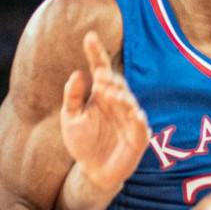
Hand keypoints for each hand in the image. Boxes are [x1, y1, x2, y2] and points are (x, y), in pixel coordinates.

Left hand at [60, 33, 149, 195]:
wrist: (92, 172)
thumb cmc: (82, 143)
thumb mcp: (70, 118)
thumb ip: (73, 97)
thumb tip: (77, 73)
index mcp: (101, 94)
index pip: (100, 68)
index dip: (96, 53)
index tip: (89, 36)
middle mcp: (117, 102)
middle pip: (116, 83)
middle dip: (109, 78)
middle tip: (99, 75)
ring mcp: (129, 118)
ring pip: (129, 102)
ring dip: (121, 96)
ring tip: (109, 93)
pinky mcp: (138, 137)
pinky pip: (140, 125)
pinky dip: (137, 118)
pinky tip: (132, 112)